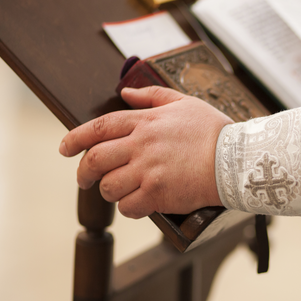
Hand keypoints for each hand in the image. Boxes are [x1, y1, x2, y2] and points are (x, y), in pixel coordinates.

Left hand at [59, 86, 233, 218]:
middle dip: (83, 173)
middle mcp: (141, 145)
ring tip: (120, 192)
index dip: (75, 138)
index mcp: (145, 122)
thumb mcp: (184, 103)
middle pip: (95, 160)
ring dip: (109, 192)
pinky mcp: (158, 194)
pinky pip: (128, 207)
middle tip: (84, 179)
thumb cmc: (213, 131)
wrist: (236, 159)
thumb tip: (125, 92)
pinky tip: (139, 204)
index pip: (99, 128)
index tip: (64, 148)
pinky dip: (129, 208)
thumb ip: (151, 96)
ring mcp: (148, 171)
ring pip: (108, 187)